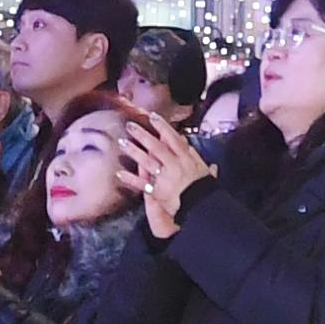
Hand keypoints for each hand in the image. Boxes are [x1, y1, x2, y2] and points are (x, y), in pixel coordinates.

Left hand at [101, 111, 206, 239]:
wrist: (202, 207)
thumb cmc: (204, 188)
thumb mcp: (203, 168)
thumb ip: (195, 155)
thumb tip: (186, 142)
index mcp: (186, 159)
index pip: (173, 139)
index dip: (163, 127)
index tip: (152, 116)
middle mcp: (174, 165)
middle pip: (156, 147)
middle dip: (143, 135)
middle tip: (130, 125)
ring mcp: (164, 178)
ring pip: (147, 162)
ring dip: (133, 151)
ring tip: (121, 143)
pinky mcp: (157, 191)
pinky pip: (142, 183)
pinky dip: (130, 179)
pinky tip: (119, 173)